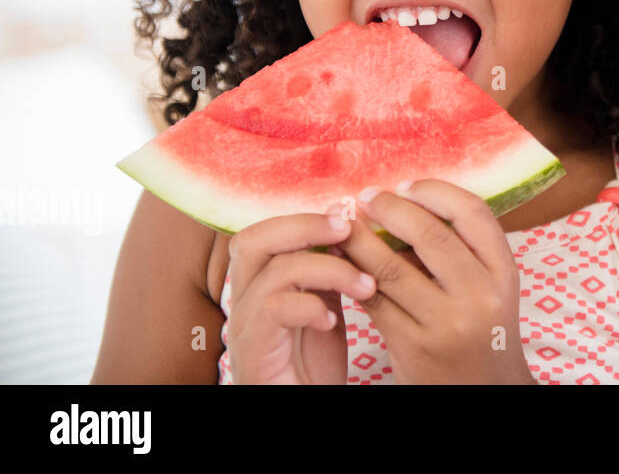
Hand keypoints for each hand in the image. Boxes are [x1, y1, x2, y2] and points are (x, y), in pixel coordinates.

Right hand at [226, 207, 375, 383]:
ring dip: (330, 269)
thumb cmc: (312, 368)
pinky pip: (273, 310)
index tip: (348, 219)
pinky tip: (333, 321)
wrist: (301, 408)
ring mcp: (244, 328)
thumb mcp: (326, 308)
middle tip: (348, 230)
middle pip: (252, 239)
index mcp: (259, 286)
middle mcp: (244, 302)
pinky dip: (309, 306)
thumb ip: (329, 274)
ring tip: (367, 286)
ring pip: (275, 271)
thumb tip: (351, 229)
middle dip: (305, 226)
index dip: (303, 217)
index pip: (264, 232)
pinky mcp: (253, 353)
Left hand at [338, 180, 534, 383]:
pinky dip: (354, 276)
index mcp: (504, 272)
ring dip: (361, 240)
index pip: (471, 212)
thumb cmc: (482, 329)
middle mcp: (480, 295)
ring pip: (392, 268)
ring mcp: (447, 323)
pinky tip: (343, 262)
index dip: (434, 191)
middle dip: (391, 209)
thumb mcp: (489, 287)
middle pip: (430, 234)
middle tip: (366, 198)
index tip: (405, 186)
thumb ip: (459, 250)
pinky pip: (375, 301)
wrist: (485, 390)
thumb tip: (402, 203)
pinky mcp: (414, 346)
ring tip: (345, 227)